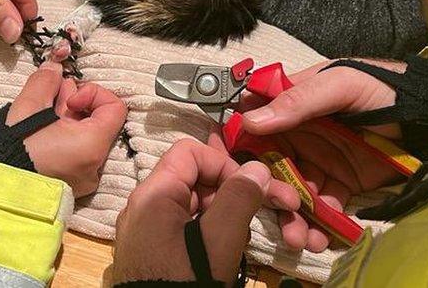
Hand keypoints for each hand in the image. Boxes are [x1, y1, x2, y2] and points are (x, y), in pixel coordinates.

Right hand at [9, 61, 127, 196]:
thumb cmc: (12, 149)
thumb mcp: (28, 107)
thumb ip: (46, 81)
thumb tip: (54, 69)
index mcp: (91, 146)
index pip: (115, 108)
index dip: (92, 93)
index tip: (68, 99)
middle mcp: (95, 167)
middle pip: (100, 121)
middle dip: (75, 105)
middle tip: (49, 101)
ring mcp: (84, 179)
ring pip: (88, 137)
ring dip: (69, 121)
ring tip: (43, 118)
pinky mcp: (73, 185)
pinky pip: (79, 154)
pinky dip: (66, 139)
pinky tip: (44, 135)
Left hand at [113, 139, 299, 283]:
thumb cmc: (186, 281)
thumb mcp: (218, 241)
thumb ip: (238, 199)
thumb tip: (257, 168)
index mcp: (154, 194)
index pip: (190, 153)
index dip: (225, 163)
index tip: (253, 187)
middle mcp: (146, 206)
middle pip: (198, 181)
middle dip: (240, 193)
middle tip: (282, 210)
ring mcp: (149, 231)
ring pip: (198, 207)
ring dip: (233, 216)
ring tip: (257, 238)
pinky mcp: (155, 252)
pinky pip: (187, 229)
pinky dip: (214, 233)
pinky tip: (234, 251)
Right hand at [240, 60, 409, 251]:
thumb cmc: (385, 88)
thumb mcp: (341, 84)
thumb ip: (298, 101)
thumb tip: (250, 122)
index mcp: (292, 104)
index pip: (254, 123)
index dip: (239, 145)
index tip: (230, 168)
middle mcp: (300, 133)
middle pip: (270, 165)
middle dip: (268, 191)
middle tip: (274, 210)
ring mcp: (320, 160)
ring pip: (294, 189)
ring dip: (292, 214)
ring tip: (298, 236)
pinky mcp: (342, 183)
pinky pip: (323, 205)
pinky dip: (319, 223)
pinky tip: (319, 237)